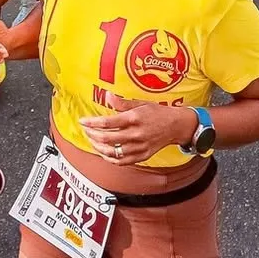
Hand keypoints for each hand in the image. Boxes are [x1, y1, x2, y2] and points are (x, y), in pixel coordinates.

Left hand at [79, 95, 197, 163]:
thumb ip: (121, 102)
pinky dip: (110, 159)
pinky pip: (123, 162)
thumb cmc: (156, 112)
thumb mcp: (140, 103)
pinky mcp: (143, 156)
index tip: (82, 121)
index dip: (92, 122)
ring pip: (113, 152)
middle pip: (108, 139)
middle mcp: (136, 134)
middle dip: (92, 135)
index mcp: (134, 119)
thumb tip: (106, 95)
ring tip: (92, 141)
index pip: (107, 123)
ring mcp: (140, 147)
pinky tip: (104, 152)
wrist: (175, 126)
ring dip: (99, 148)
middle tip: (85, 130)